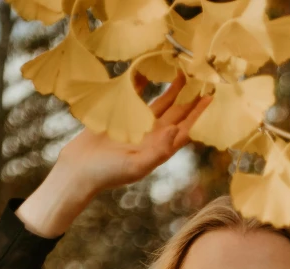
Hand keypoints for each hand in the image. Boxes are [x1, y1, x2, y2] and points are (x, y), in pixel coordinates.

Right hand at [58, 70, 211, 195]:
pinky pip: (136, 97)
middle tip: (202, 78)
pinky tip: (150, 72)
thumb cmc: (107, 174)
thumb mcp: (136, 166)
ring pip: (160, 104)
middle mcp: (152, 136)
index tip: (211, 96)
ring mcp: (138, 127)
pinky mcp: (122, 118)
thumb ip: (159, 151)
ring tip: (183, 73)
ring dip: (172, 90)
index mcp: (159, 148)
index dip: (198, 113)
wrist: (79, 170)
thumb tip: (177, 130)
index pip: (185, 128)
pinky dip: (143, 85)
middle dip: (190, 97)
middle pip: (177, 113)